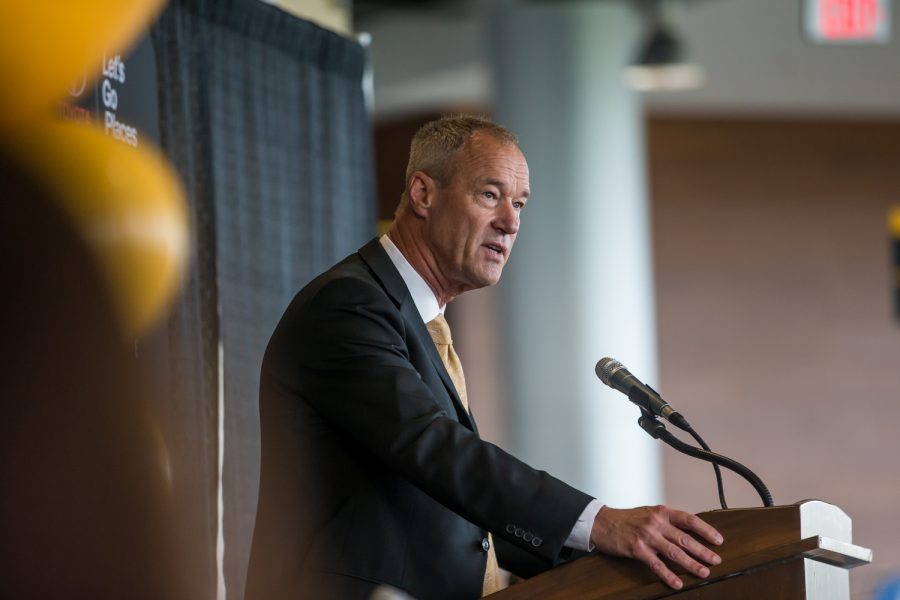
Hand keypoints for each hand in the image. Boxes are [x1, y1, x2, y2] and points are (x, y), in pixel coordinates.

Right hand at [591, 505, 722, 589]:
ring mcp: (647, 536)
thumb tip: (687, 532)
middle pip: (685, 539)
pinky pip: (657, 565)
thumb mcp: (648, 513)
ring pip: (675, 552)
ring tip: (704, 572)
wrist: (602, 522)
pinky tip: (677, 582)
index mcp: (661, 512)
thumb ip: (666, 521)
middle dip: (703, 551)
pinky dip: (668, 575)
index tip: (718, 540)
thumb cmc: (625, 518)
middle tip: (716, 560)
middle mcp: (656, 523)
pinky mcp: (637, 549)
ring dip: (691, 564)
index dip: (706, 530)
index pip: (689, 520)